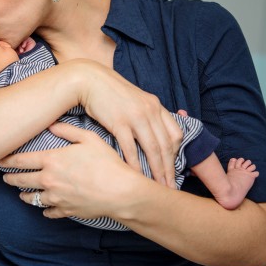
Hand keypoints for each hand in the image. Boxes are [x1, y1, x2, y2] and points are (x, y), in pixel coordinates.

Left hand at [0, 122, 146, 219]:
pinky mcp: (65, 211)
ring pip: (32, 199)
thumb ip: (68, 130)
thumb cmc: (107, 163)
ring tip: (21, 194)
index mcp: (51, 160)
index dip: (7, 160)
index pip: (21, 161)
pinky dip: (45, 210)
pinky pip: (49, 212)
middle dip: (10, 179)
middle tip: (5, 178)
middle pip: (21, 181)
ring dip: (25, 196)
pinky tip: (45, 208)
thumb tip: (52, 123)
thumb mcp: (89, 138)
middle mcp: (48, 180)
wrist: (121, 192)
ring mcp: (56, 197)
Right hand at [74, 60, 182, 187]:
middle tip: (170, 186)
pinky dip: (136, 164)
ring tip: (158, 186)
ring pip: (153, 149)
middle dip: (170, 169)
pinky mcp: (119, 122)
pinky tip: (136, 175)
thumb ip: (145, 114)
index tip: (172, 168)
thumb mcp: (134, 99)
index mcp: (156, 105)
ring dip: (157, 171)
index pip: (175, 133)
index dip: (176, 154)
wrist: (89, 79)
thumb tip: (149, 132)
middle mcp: (150, 110)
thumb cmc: (109, 92)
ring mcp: (136, 116)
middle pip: (166, 145)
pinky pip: (131, 148)